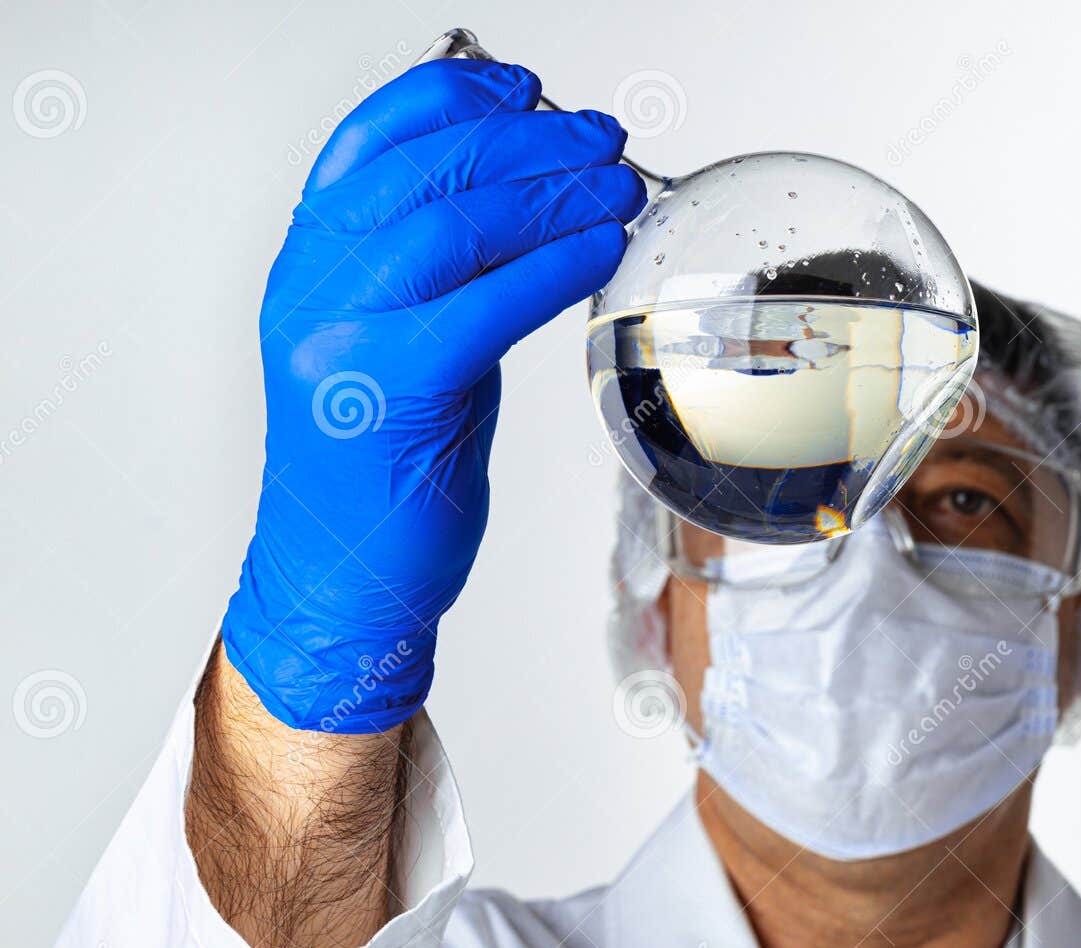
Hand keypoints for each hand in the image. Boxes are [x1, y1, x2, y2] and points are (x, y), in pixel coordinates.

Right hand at [222, 58, 644, 730]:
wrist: (338, 574)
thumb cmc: (383, 464)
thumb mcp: (409, 342)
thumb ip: (450, 275)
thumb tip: (539, 204)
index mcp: (311, 262)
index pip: (372, 139)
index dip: (455, 95)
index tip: (529, 87)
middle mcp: (313, 285)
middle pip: (425, 169)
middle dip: (530, 142)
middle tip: (603, 141)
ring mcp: (339, 336)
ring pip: (452, 225)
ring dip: (553, 195)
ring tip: (617, 187)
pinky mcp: (386, 391)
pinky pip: (481, 305)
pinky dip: (551, 267)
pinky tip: (600, 249)